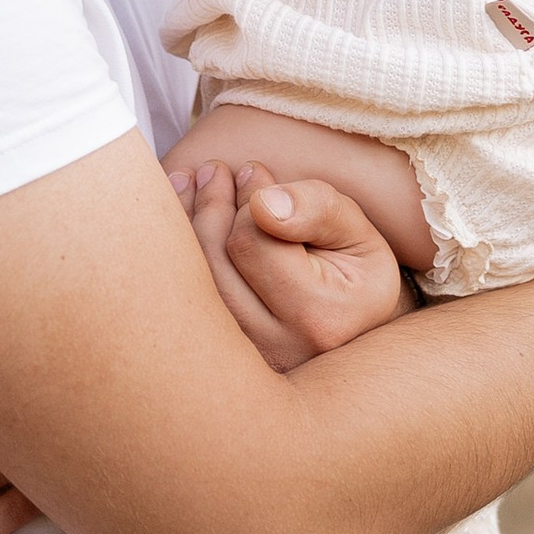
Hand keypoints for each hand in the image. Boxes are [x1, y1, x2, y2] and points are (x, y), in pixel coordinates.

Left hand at [173, 160, 412, 371]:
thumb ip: (318, 208)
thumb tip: (263, 204)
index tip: (252, 170)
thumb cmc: (357, 274)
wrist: (355, 334)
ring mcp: (244, 362)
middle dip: (209, 206)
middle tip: (214, 170)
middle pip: (213, 264)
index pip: (252, 242)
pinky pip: (186, 305)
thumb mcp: (357, 232)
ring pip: (191, 287)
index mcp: (321, 317)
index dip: (247, 197)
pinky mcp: (220, 363)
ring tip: (192, 183)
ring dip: (185, 226)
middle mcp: (278, 348)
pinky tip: (180, 217)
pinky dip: (177, 256)